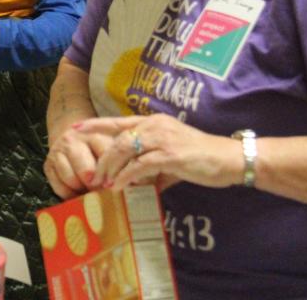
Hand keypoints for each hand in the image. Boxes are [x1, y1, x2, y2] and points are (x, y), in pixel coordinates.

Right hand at [44, 117, 116, 198]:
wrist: (71, 136)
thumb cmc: (98, 146)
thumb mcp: (113, 145)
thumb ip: (124, 160)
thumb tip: (133, 182)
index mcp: (94, 135)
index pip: (106, 157)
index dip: (114, 176)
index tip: (118, 187)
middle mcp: (73, 141)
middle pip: (87, 171)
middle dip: (97, 185)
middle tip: (102, 192)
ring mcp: (58, 152)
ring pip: (71, 179)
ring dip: (82, 190)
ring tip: (90, 192)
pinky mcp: (48, 164)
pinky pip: (58, 186)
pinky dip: (69, 194)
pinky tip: (77, 191)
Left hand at [80, 114, 243, 192]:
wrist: (230, 158)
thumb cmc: (201, 158)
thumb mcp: (171, 156)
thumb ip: (151, 164)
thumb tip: (133, 181)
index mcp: (153, 122)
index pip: (118, 121)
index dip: (95, 124)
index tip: (75, 128)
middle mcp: (155, 125)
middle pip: (117, 137)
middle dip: (101, 157)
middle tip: (90, 175)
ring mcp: (162, 138)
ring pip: (125, 149)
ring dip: (110, 167)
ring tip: (101, 183)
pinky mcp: (170, 154)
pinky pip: (141, 165)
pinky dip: (126, 176)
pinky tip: (119, 186)